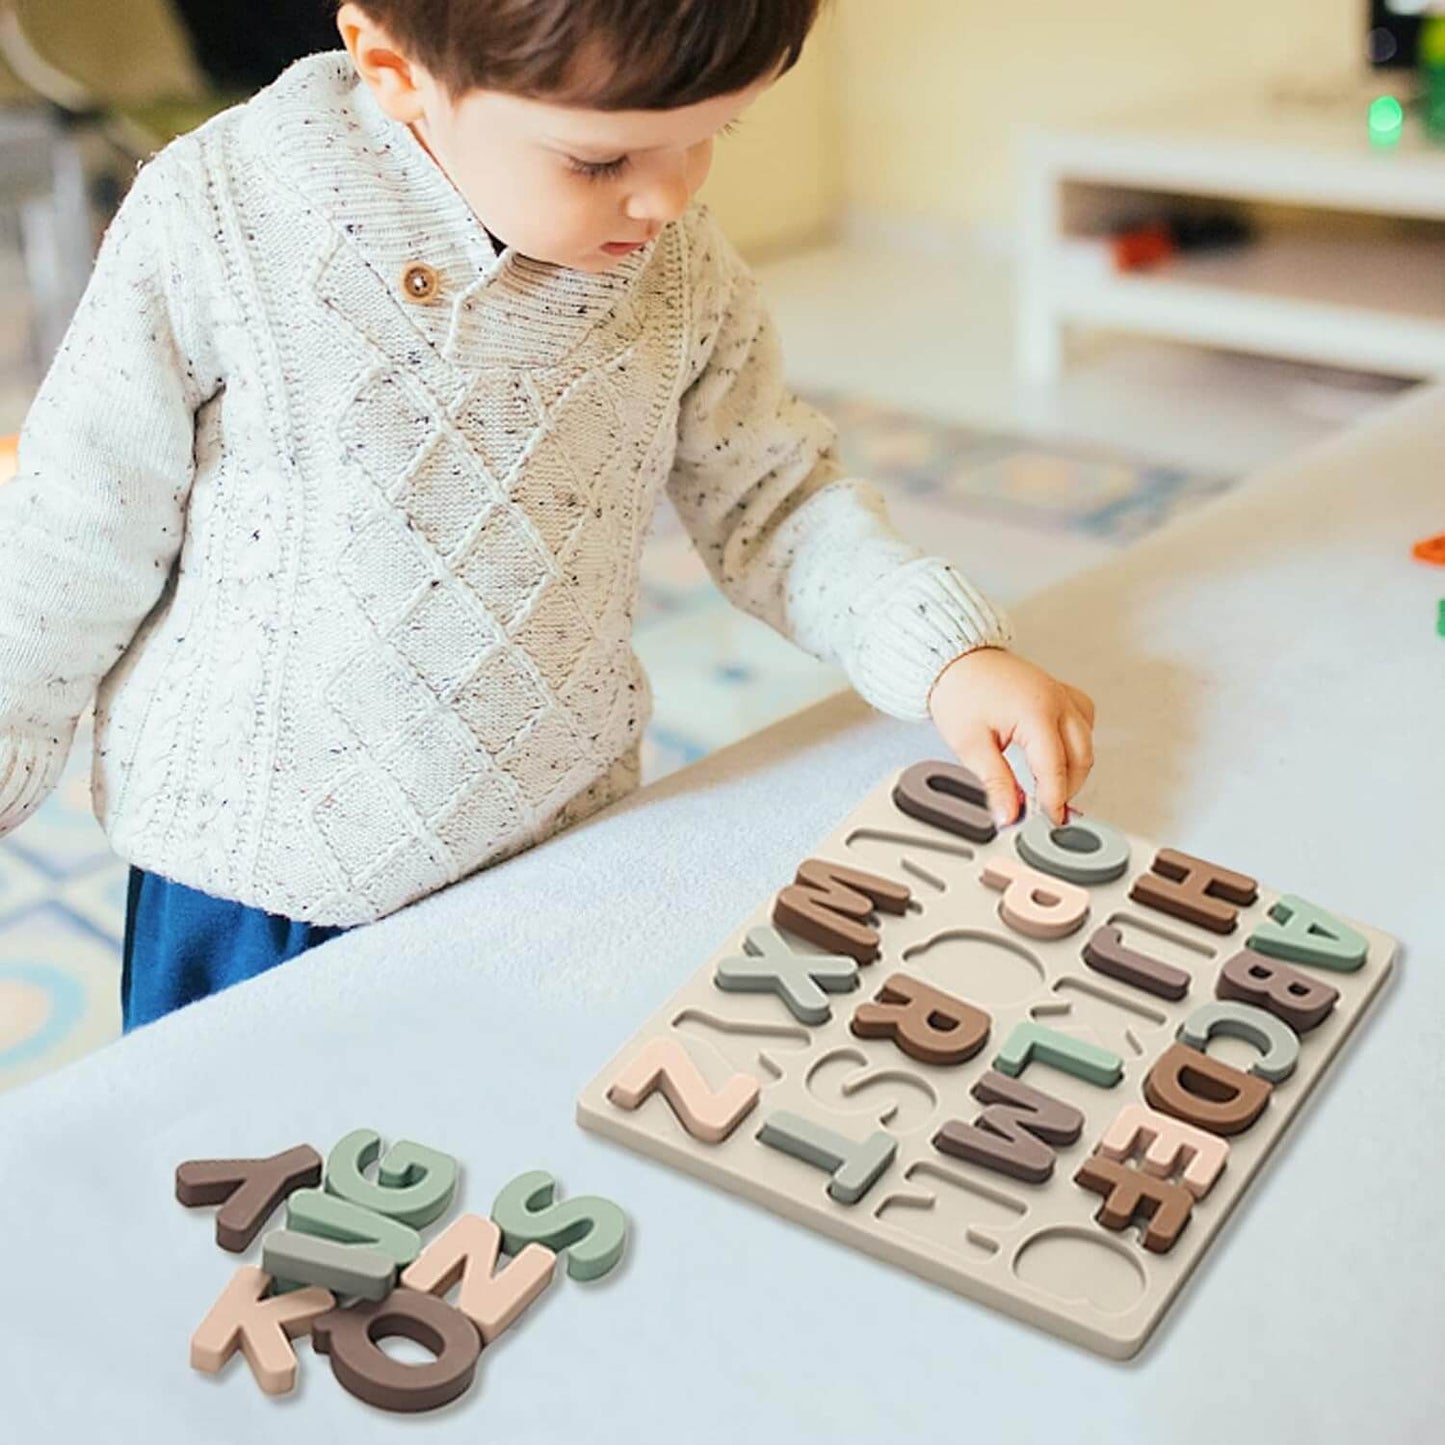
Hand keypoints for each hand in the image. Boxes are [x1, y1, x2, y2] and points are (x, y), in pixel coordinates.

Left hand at [927, 647, 1095, 826]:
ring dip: (1074, 767)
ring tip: (1049, 787)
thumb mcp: (970, 745)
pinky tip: (1058, 754)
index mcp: (1036, 712)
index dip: (1053, 800)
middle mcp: (1057, 700)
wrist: (955, 660)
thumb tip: (1009, 814)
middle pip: (1081, 757)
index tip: (1047, 820)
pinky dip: (1077, 743)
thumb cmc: (960, 691)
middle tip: (1046, 809)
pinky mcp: (1061, 691)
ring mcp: (1062, 693)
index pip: (1055, 768)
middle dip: (1067, 788)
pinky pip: (1083, 721)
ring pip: (1087, 741)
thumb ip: (995, 783)